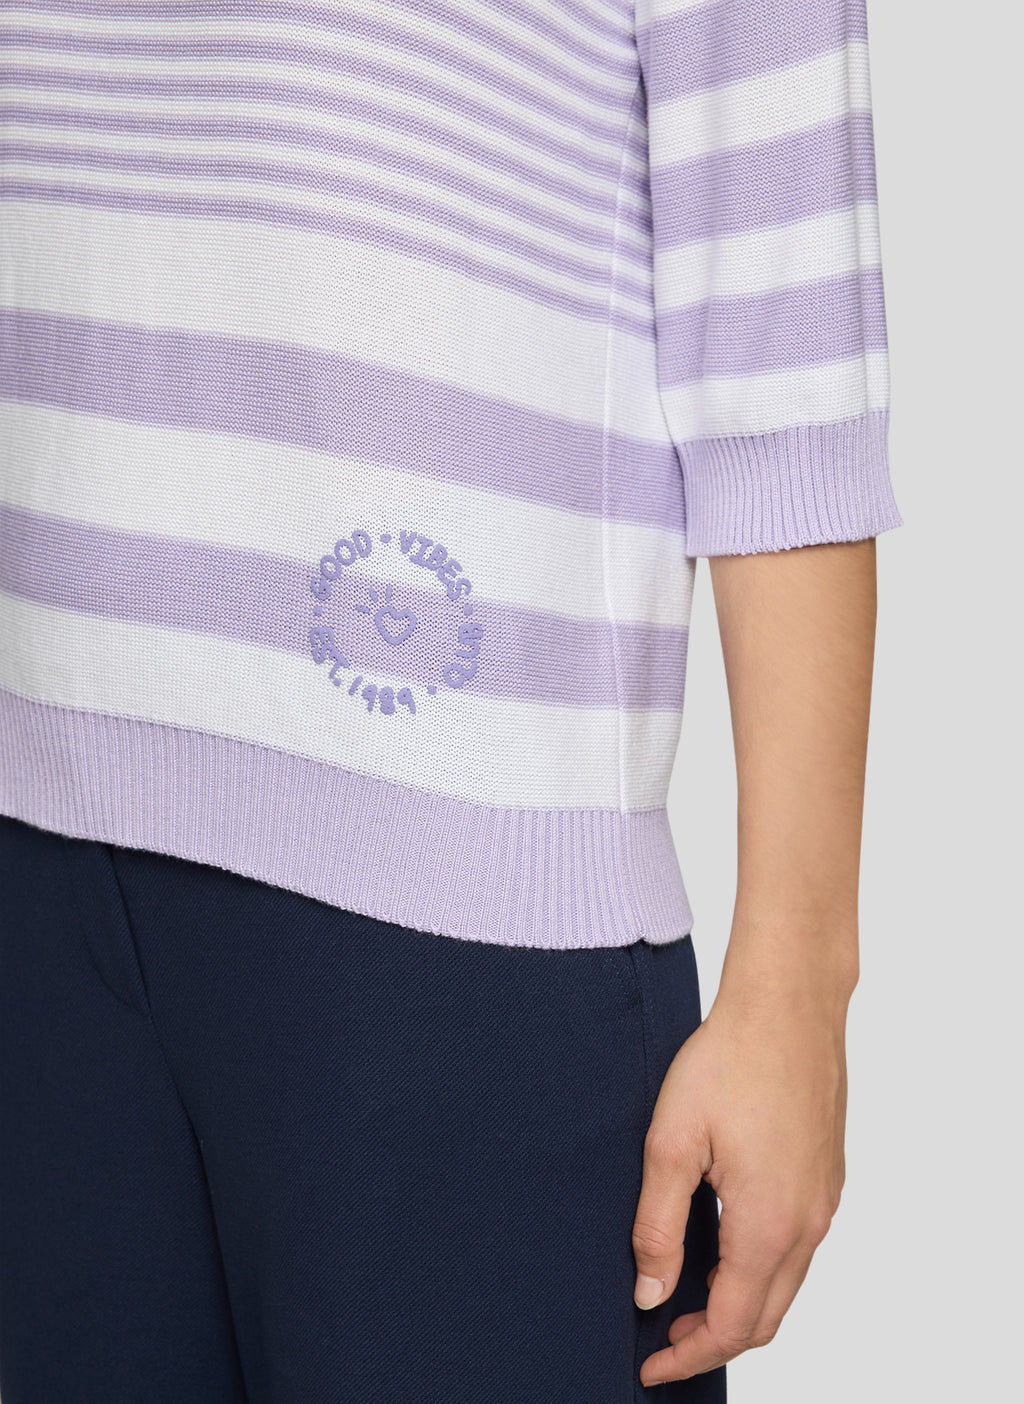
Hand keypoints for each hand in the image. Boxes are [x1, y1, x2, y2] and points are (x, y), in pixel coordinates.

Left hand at [631, 968, 850, 1385]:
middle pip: (767, 1317)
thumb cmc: (727, 1061)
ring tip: (686, 1296)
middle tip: (663, 1340)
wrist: (788, 1005)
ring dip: (739, 1303)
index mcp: (769, 1225)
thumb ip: (658, 1226)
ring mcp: (825, 1200)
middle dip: (715, 1340)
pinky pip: (798, 1245)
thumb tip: (650, 1294)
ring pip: (786, 1282)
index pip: (733, 1325)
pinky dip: (761, 1268)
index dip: (689, 1356)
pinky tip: (724, 1245)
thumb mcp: (671, 1143)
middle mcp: (808, 1223)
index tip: (651, 1368)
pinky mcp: (827, 1175)